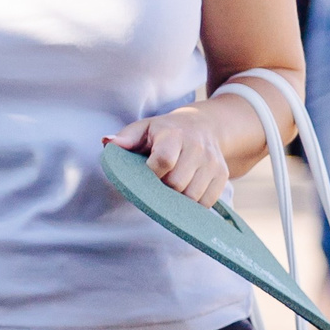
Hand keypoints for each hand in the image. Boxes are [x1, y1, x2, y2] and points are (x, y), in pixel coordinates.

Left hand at [106, 107, 233, 207]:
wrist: (204, 125)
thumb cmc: (165, 130)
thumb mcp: (143, 128)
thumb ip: (125, 137)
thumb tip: (107, 143)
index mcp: (174, 134)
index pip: (164, 161)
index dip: (152, 173)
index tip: (146, 173)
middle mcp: (197, 147)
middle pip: (177, 184)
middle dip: (163, 189)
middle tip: (157, 183)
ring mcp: (212, 162)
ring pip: (192, 196)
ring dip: (177, 200)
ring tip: (170, 188)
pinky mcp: (222, 174)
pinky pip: (207, 202)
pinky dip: (193, 204)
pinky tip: (184, 192)